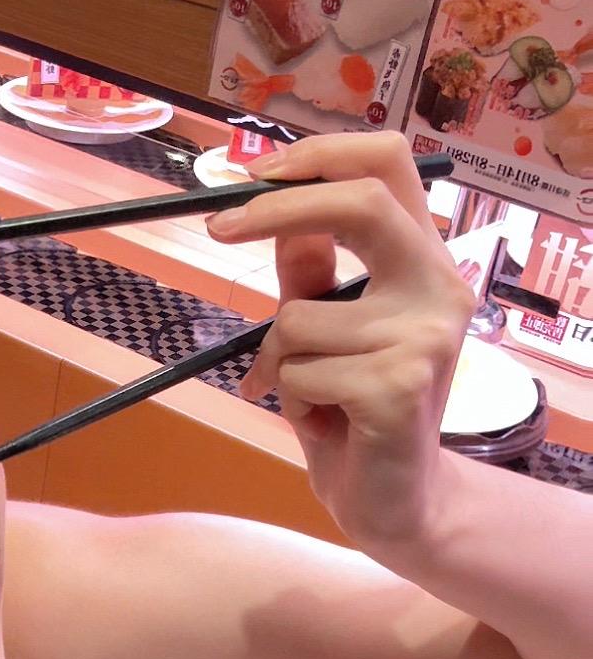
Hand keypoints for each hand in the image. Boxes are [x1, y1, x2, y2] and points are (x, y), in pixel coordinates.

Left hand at [206, 133, 474, 552]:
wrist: (394, 502)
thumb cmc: (355, 416)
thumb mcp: (327, 333)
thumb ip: (310, 275)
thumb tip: (275, 214)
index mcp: (425, 261)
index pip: (389, 163)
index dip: (321, 156)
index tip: (257, 173)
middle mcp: (439, 288)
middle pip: (358, 204)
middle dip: (275, 212)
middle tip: (219, 230)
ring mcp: (424, 337)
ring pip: (298, 317)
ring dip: (277, 363)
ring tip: (311, 396)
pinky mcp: (397, 387)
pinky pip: (299, 372)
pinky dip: (291, 400)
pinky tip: (326, 423)